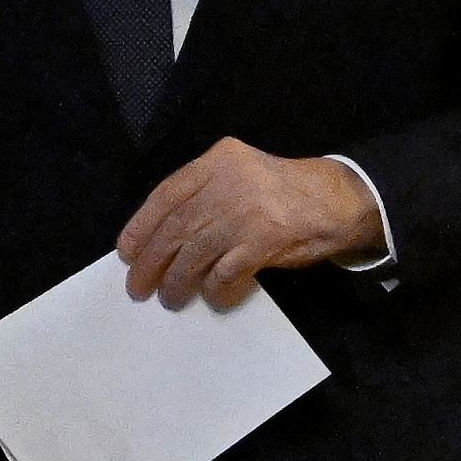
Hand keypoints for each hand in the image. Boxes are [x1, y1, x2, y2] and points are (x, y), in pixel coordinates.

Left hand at [113, 142, 386, 310]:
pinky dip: (216, 291)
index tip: (126, 252)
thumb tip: (161, 239)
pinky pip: (226, 273)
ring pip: (195, 254)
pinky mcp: (264, 241)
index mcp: (217, 161)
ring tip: (171, 298)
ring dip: (177, 282)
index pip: (166, 195)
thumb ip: (204, 195)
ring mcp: (246, 212)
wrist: (335, 200)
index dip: (141, 226)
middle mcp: (228, 183)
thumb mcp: (239, 175)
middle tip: (138, 287)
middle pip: (176, 228)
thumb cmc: (280, 192)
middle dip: (152, 262)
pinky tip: (214, 299)